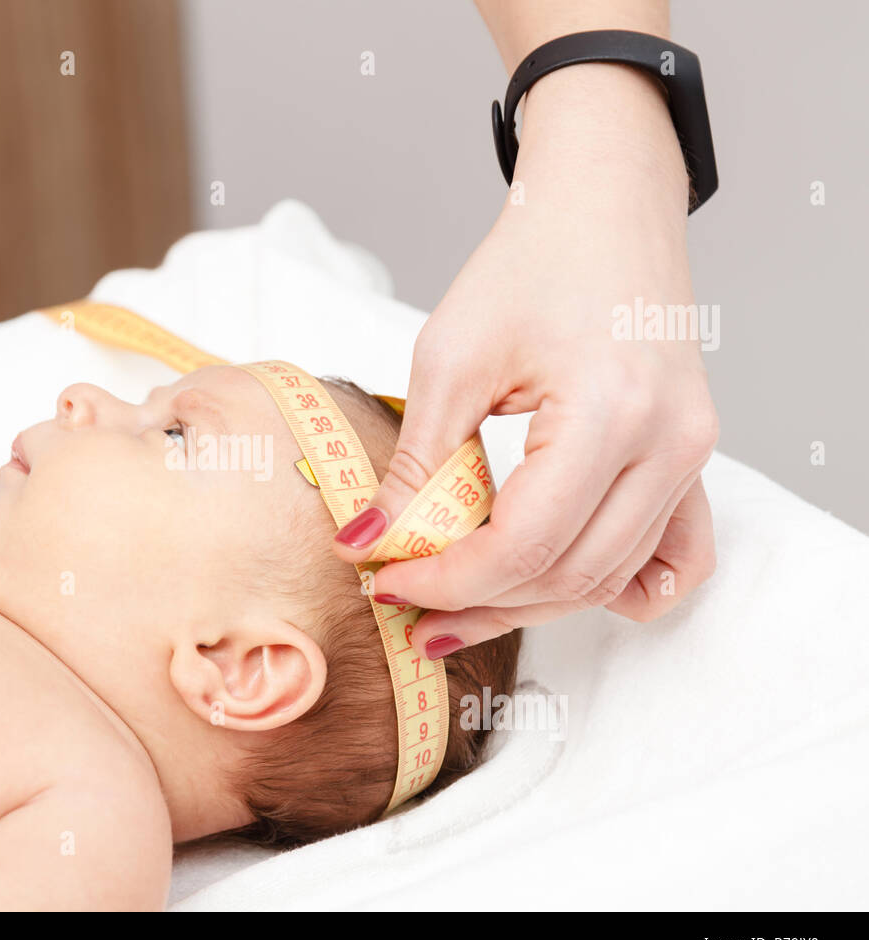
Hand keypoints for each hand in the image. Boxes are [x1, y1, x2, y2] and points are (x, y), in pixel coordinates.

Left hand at [333, 64, 719, 657]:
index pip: (523, 546)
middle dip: (479, 605)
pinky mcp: (690, 458)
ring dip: (528, 606)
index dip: (445, 580)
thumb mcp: (450, 359)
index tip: (384, 580)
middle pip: (569, 577)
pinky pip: (672, 558)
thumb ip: (415, 464)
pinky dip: (616, 588)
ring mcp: (691, 455)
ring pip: (610, 579)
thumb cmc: (529, 264)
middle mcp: (669, 446)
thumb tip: (365, 541)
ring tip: (455, 614)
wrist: (603, 207)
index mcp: (611, 413)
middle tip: (409, 610)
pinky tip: (554, 590)